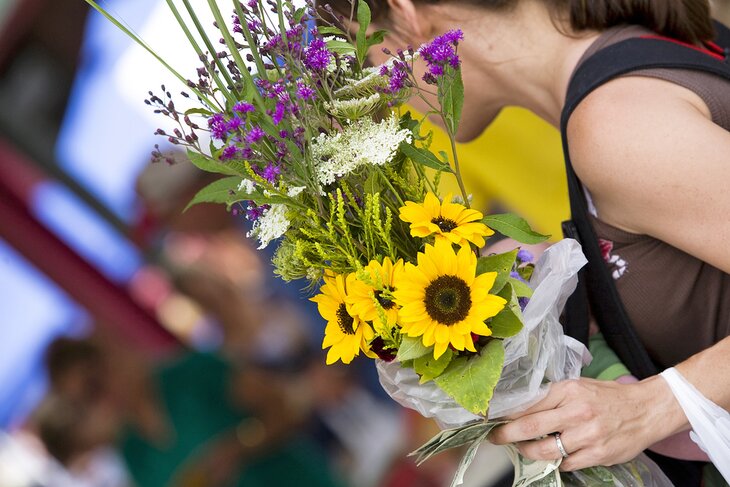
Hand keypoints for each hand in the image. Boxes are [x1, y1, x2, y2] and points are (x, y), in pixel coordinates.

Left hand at [489, 377, 686, 470]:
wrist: (646, 410)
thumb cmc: (608, 397)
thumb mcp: (578, 386)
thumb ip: (553, 396)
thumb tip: (522, 407)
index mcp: (568, 391)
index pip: (529, 404)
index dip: (508, 414)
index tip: (494, 419)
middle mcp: (576, 411)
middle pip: (530, 427)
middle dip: (507, 435)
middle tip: (495, 438)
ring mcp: (588, 435)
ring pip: (546, 449)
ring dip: (528, 451)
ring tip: (522, 448)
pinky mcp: (598, 454)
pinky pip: (566, 463)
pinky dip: (556, 462)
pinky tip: (553, 456)